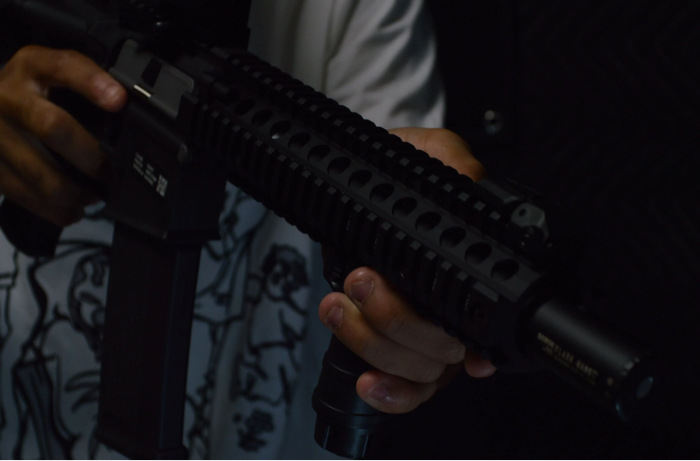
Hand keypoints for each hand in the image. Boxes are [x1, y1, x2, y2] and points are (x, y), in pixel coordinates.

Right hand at [0, 45, 126, 225]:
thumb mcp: (53, 70)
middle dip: (89, 156)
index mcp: (30, 67)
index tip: (118, 100)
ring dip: (76, 192)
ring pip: (40, 173)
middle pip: (52, 126)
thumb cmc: (29, 89)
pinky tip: (71, 208)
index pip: (61, 66)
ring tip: (93, 195)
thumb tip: (126, 107)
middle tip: (107, 170)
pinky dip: (56, 210)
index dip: (91, 82)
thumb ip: (86, 81)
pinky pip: (25, 196)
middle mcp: (7, 97)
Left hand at [318, 128, 495, 413]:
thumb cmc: (399, 172)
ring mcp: (420, 335)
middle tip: (364, 279)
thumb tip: (471, 180)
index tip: (470, 352)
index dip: (482, 347)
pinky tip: (368, 381)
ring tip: (341, 303)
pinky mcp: (387, 346)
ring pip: (417, 370)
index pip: (487, 323)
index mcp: (467, 272)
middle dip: (398, 320)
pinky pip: (401, 389)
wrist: (359, 183)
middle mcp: (449, 312)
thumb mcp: (427, 150)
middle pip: (444, 352)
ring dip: (375, 342)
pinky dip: (388, 393)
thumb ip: (450, 157)